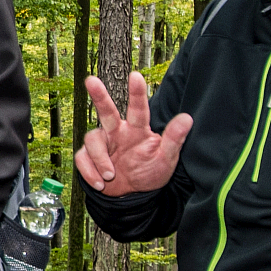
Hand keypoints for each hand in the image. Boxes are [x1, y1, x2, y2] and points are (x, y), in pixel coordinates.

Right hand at [78, 73, 193, 196]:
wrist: (130, 195)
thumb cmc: (150, 173)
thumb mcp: (166, 159)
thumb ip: (174, 139)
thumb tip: (187, 118)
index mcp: (137, 130)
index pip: (139, 110)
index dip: (137, 93)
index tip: (136, 76)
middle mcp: (118, 132)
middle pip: (106, 111)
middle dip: (99, 96)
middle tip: (91, 80)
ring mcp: (102, 144)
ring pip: (92, 139)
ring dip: (100, 159)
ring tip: (111, 176)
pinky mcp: (88, 157)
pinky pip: (82, 159)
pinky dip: (89, 173)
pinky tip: (100, 184)